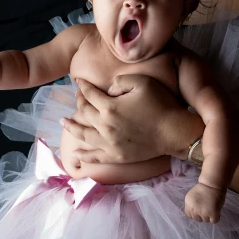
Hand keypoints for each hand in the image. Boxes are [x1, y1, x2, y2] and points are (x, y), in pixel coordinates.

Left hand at [60, 75, 203, 163]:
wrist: (174, 132)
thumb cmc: (161, 104)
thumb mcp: (142, 82)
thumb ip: (120, 81)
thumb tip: (108, 91)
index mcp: (110, 107)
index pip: (90, 94)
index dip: (83, 87)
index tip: (78, 81)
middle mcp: (105, 126)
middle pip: (84, 113)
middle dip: (78, 102)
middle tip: (76, 96)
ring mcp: (110, 144)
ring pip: (84, 135)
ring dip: (71, 128)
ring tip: (64, 122)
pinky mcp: (117, 156)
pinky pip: (95, 157)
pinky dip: (84, 155)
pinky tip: (76, 154)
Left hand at [184, 182, 225, 223]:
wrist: (212, 184)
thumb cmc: (202, 188)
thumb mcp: (191, 196)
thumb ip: (191, 205)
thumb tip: (195, 211)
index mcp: (188, 206)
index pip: (190, 215)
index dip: (195, 213)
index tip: (199, 209)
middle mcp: (194, 211)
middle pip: (198, 219)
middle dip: (202, 215)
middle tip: (206, 208)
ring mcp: (204, 213)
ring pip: (206, 220)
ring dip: (209, 216)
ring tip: (212, 208)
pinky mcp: (213, 214)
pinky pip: (214, 221)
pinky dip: (215, 218)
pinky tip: (216, 212)